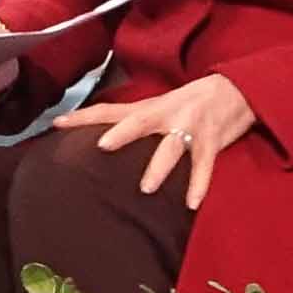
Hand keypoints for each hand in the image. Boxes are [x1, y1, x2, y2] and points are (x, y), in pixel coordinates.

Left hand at [55, 73, 259, 206]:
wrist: (236, 89)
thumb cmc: (190, 103)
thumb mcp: (160, 107)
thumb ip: (134, 121)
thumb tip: (100, 138)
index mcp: (149, 107)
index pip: (110, 111)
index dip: (83, 117)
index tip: (56, 124)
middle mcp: (167, 114)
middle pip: (139, 121)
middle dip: (122, 133)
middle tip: (103, 146)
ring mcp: (190, 127)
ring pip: (172, 147)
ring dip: (159, 166)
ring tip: (147, 188)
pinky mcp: (212, 141)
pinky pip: (204, 166)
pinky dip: (198, 185)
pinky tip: (191, 203)